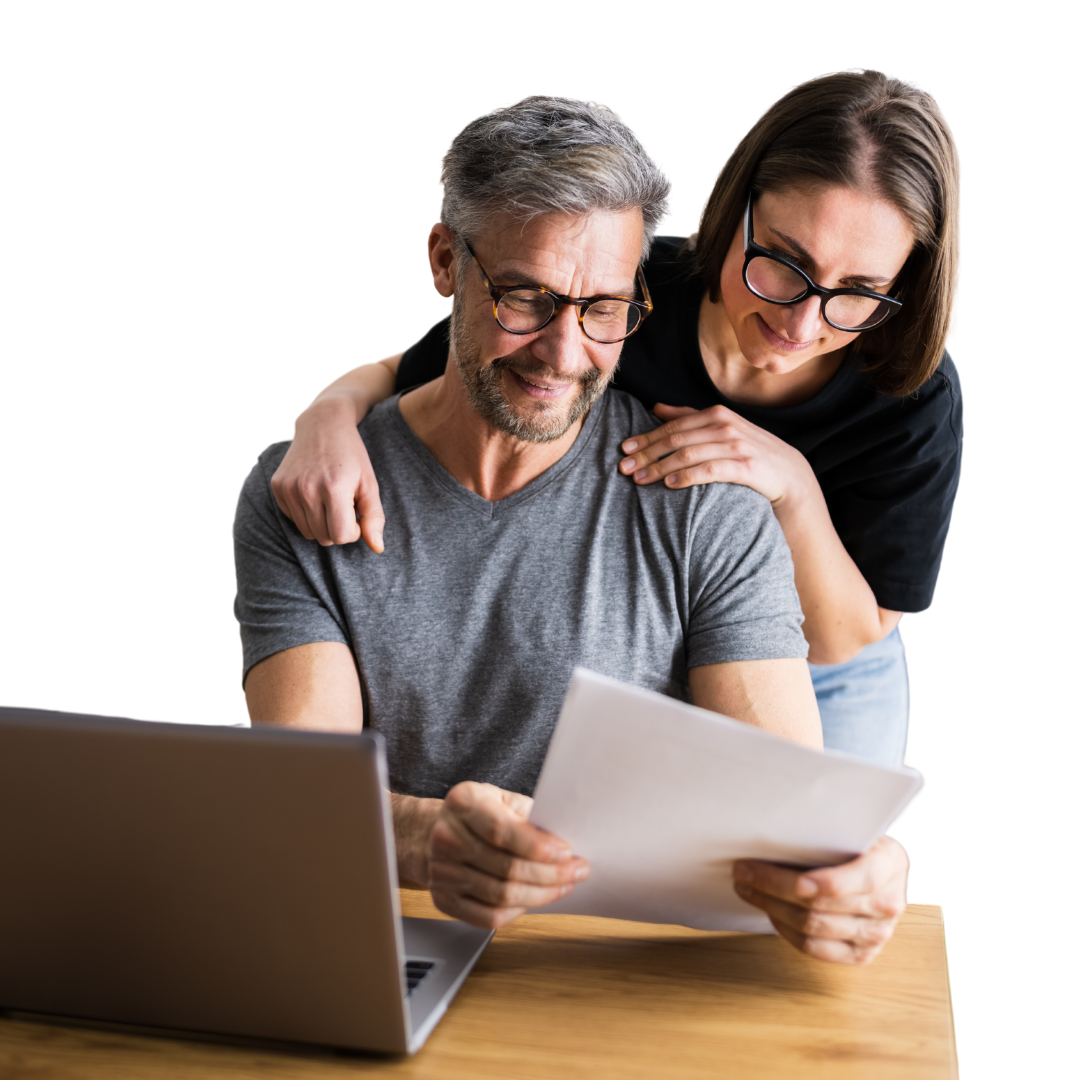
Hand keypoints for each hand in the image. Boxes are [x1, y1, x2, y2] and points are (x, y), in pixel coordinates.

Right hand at [271, 399, 385, 550]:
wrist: (323, 423)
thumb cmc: (352, 456)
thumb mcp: (370, 484)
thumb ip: (374, 518)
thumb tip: (377, 548)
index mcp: (333, 489)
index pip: (342, 536)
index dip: (354, 531)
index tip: (357, 513)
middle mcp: (307, 489)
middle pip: (324, 538)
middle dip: (339, 528)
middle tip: (345, 506)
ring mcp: (289, 488)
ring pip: (308, 532)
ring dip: (322, 523)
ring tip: (331, 500)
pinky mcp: (277, 487)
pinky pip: (294, 519)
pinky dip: (306, 513)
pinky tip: (315, 492)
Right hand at [396, 782, 589, 928]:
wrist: (434, 832)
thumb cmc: (478, 813)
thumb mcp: (501, 798)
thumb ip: (527, 814)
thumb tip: (562, 839)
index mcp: (463, 803)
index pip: (501, 831)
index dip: (537, 846)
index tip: (567, 852)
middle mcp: (447, 837)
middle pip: (506, 867)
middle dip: (550, 873)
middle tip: (578, 870)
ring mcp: (441, 872)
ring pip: (500, 895)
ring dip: (541, 894)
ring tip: (564, 885)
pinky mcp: (443, 900)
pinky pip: (487, 917)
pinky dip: (518, 911)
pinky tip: (536, 900)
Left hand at [619, 403, 812, 505]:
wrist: (789, 475)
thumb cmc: (748, 452)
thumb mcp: (721, 429)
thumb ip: (689, 417)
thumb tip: (656, 407)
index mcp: (716, 414)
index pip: (673, 425)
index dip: (646, 438)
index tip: (624, 450)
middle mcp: (725, 426)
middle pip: (675, 439)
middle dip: (646, 454)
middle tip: (624, 468)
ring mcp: (735, 445)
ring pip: (687, 455)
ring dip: (659, 468)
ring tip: (639, 480)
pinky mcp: (744, 466)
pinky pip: (708, 470)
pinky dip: (685, 477)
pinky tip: (668, 485)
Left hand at [732, 835, 908, 964]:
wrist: (880, 869)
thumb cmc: (856, 842)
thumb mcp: (851, 827)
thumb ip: (825, 831)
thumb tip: (773, 830)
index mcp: (891, 863)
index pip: (854, 880)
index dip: (815, 882)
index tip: (780, 876)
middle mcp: (888, 903)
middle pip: (819, 905)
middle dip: (772, 887)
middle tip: (743, 871)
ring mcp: (877, 934)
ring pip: (811, 928)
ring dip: (771, 907)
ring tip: (747, 888)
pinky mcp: (861, 954)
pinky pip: (814, 949)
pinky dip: (786, 930)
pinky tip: (771, 911)